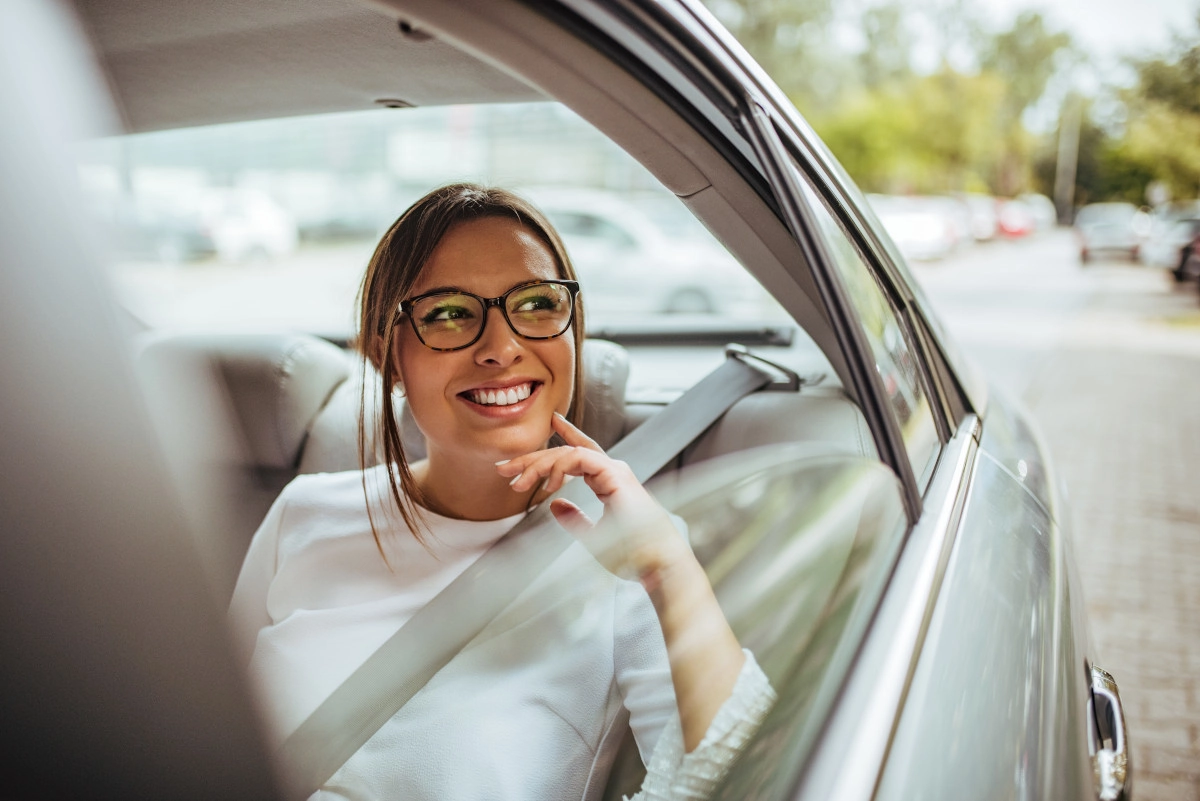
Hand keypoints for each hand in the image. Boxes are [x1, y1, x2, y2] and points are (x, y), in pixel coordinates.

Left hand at [495, 413, 688, 580]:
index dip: (566, 435)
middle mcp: (612, 471)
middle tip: (505, 468)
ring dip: (539, 464)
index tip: (551, 423)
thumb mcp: (595, 536)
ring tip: (518, 482)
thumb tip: (555, 504)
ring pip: (568, 453)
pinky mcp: (614, 474)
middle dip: (534, 458)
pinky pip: (579, 458)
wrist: (657, 563)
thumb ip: (575, 519)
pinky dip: (559, 468)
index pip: (583, 452)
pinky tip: (547, 485)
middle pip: (566, 453)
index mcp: (609, 481)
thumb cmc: (634, 554)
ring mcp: (614, 470)